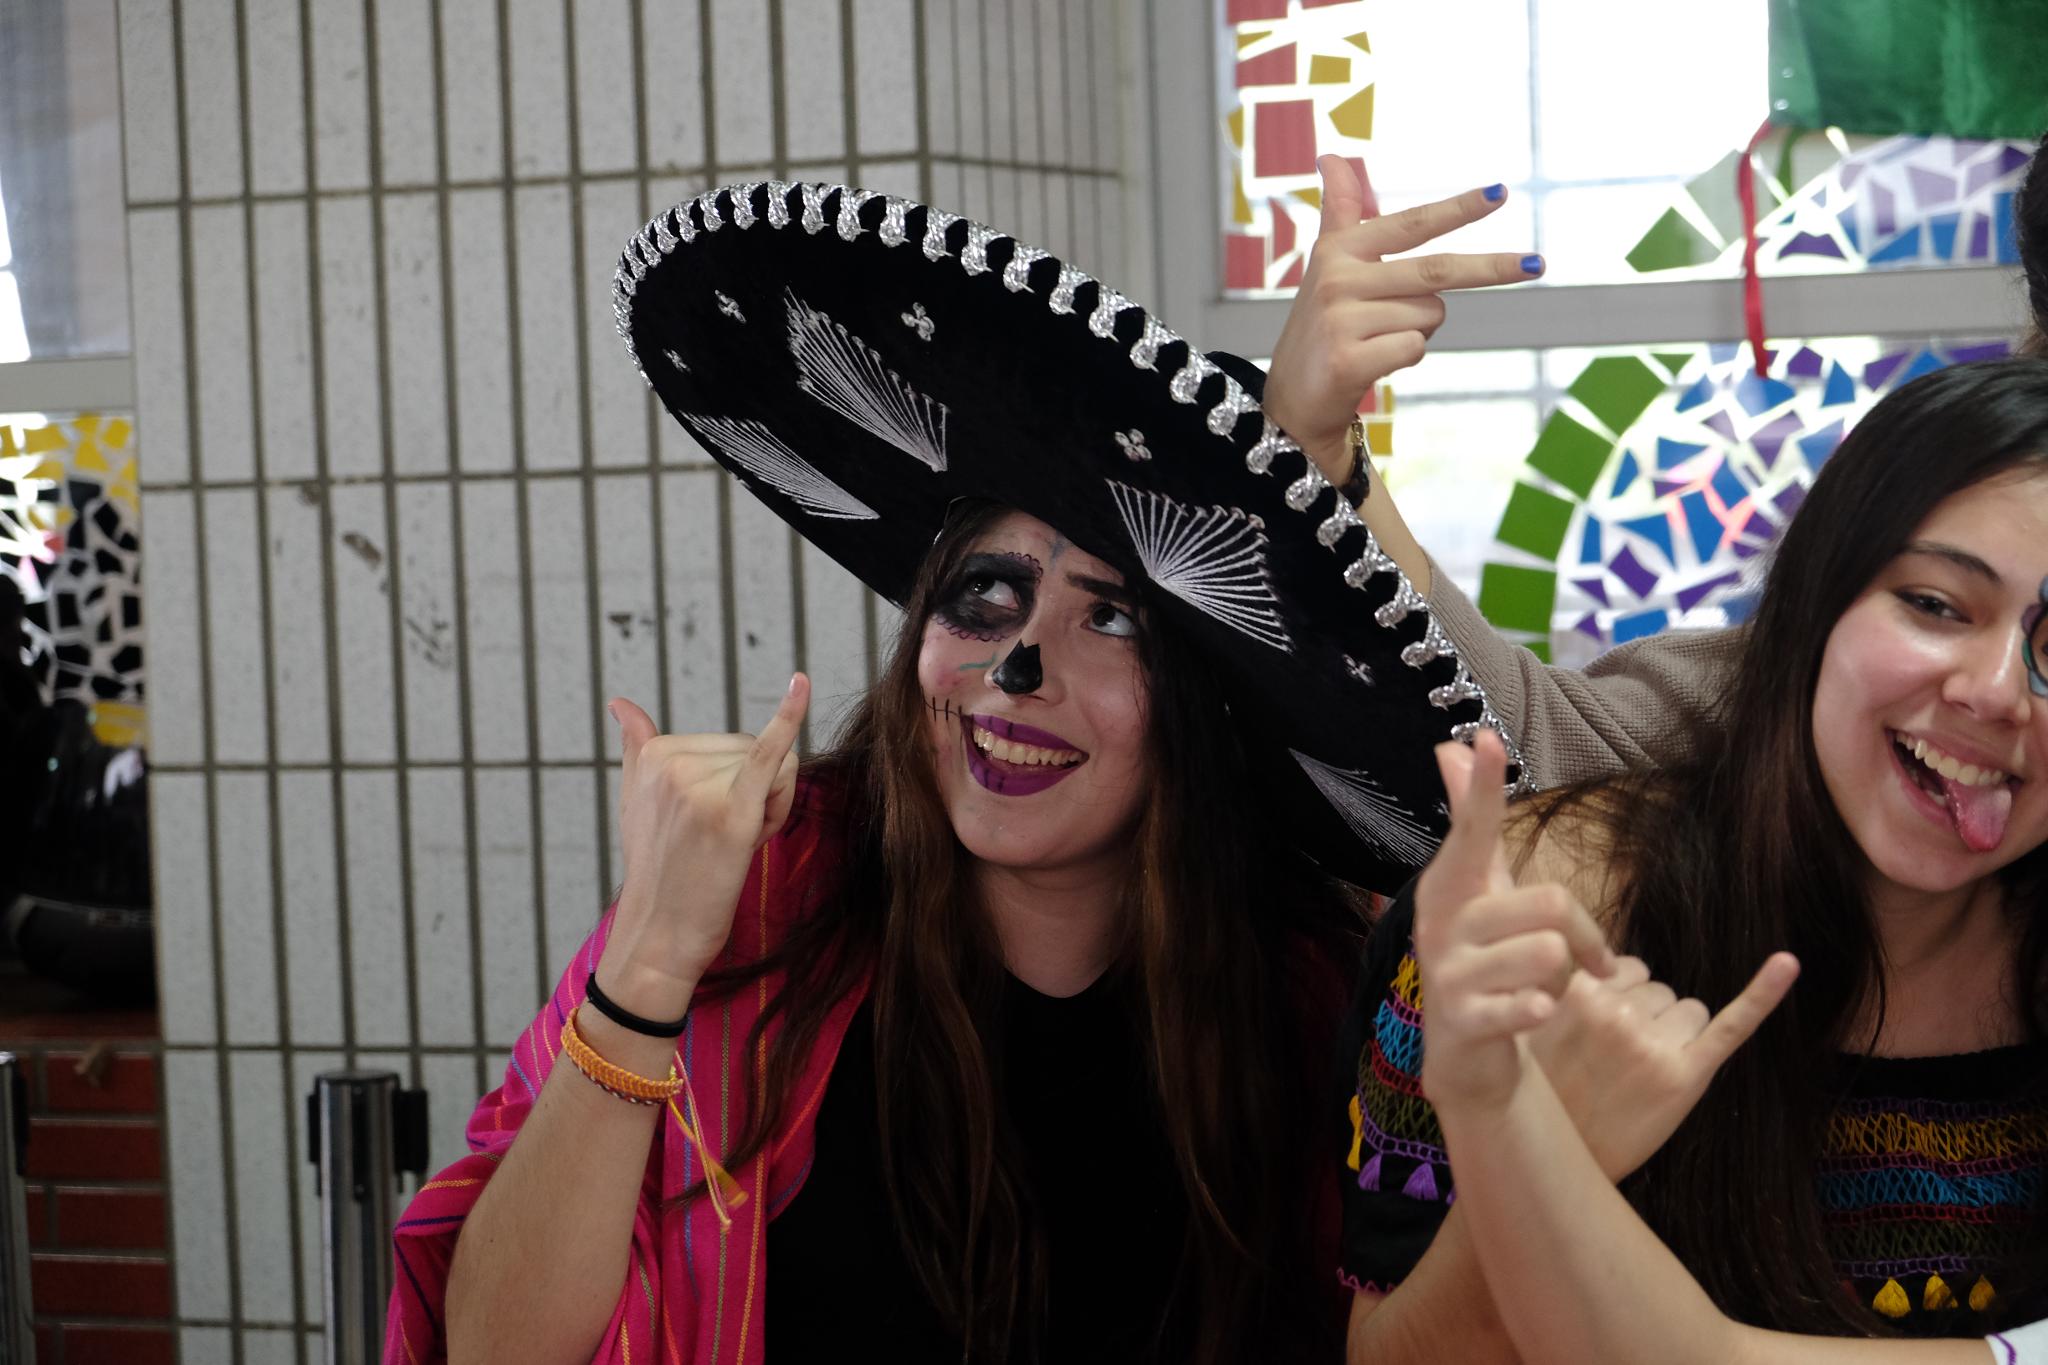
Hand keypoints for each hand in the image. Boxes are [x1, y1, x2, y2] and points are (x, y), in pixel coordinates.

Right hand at [595, 674, 810, 1014]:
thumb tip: (620, 703)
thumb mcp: (636, 801)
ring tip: (731, 845)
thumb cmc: (658, 870)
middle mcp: (674, 763)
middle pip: (758, 752)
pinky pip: (769, 757)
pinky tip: (801, 685)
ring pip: (778, 770)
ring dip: (771, 808)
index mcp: (655, 754)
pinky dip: (789, 718)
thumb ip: (636, 748)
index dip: (735, 784)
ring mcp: (701, 787)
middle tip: (722, 840)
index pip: (733, 745)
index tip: (704, 822)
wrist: (660, 934)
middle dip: (757, 793)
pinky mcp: (731, 815)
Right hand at [1262, 156, 1541, 485]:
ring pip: (1428, 315)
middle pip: (1435, 270)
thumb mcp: (1329, 264)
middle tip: (1538, 265)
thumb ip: (1341, 211)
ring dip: (1418, 330)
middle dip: (1491, 268)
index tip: (1501, 192)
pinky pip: (1414, 348)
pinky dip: (1405, 356)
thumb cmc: (1324, 326)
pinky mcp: (1347, 359)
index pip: (1410, 224)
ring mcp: (1340, 319)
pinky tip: (1374, 362)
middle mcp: (1337, 279)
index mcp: (1339, 249)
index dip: (1457, 208)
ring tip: (1379, 339)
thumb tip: (1331, 154)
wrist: (1292, 401)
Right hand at [1413, 730, 1613, 1114]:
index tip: (1486, 739)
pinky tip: (1535, 1014)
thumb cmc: (1484, 960)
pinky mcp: (1464, 1019)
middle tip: (1596, 962)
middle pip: (1551, 903)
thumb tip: (1453, 747)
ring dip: (1568, 978)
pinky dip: (1543, 1008)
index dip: (1480, 788)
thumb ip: (1469, 823)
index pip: (1472, 830)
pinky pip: (1530, 1001)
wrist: (1463, 1056)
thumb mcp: (1478, 889)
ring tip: (1547, 990)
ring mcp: (1450, 971)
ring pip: (1549, 953)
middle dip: (1589, 936)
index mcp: (1450, 886)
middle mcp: (1441, 922)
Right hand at [1527, 949, 1799, 1181]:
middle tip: (1614, 1064)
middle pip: (1660, 990)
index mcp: (1576, 991)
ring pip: (1689, 1010)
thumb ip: (1561, 983)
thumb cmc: (1547, 1091)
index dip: (1622, 998)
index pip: (1629, 968)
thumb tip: (1586, 945)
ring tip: (1637, 1078)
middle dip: (1648, 1019)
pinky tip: (1785, 965)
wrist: (1551, 1164)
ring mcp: (1652, 1043)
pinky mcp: (1685, 1076)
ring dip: (1674, 1037)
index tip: (1599, 1032)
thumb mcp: (1532, 1024)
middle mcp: (1615, 1011)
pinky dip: (1762, 994)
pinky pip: (1730, 1025)